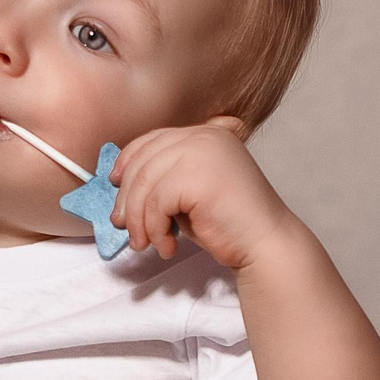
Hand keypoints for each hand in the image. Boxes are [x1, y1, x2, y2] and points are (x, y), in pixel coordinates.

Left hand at [109, 118, 298, 270]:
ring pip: (145, 184)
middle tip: (124, 227)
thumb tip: (117, 182)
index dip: (127, 161)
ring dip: (139, 220)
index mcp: (206, 133)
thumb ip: (164, 177)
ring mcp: (202, 152)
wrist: (265, 243)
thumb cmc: (227, 223)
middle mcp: (204, 136)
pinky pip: (156, 202)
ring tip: (144, 244)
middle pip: (143, 161)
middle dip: (127, 198)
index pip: (153, 140)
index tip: (114, 183)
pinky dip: (154, 229)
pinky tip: (167, 245)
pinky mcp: (197, 176)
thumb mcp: (190, 191)